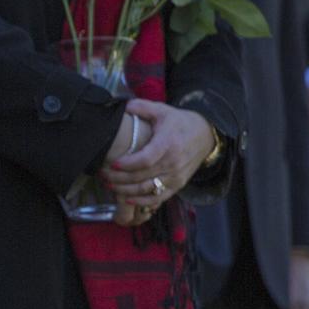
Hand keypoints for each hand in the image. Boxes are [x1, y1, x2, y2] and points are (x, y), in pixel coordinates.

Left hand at [103, 100, 215, 214]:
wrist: (205, 135)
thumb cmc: (179, 122)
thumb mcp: (162, 110)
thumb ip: (142, 107)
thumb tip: (124, 107)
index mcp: (168, 143)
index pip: (146, 159)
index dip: (127, 164)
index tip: (112, 164)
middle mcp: (173, 162)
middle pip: (142, 176)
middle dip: (119, 179)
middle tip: (103, 175)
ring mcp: (176, 176)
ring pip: (147, 189)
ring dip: (126, 191)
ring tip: (109, 186)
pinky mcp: (178, 185)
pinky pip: (158, 198)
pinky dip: (142, 202)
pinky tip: (126, 200)